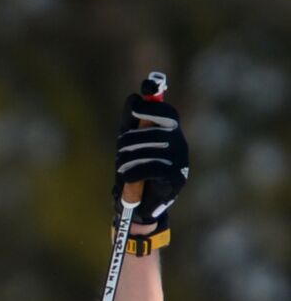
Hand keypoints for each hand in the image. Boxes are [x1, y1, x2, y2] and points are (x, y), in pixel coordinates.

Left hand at [111, 93, 187, 227]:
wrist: (140, 203)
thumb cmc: (135, 168)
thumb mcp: (129, 143)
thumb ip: (131, 120)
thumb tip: (135, 97)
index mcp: (171, 132)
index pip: (167, 114)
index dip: (152, 109)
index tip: (135, 108)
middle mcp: (180, 144)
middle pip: (153, 132)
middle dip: (129, 139)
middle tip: (119, 149)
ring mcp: (181, 161)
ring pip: (150, 150)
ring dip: (127, 157)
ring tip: (120, 166)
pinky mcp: (177, 178)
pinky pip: (152, 168)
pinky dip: (133, 172)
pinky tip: (126, 176)